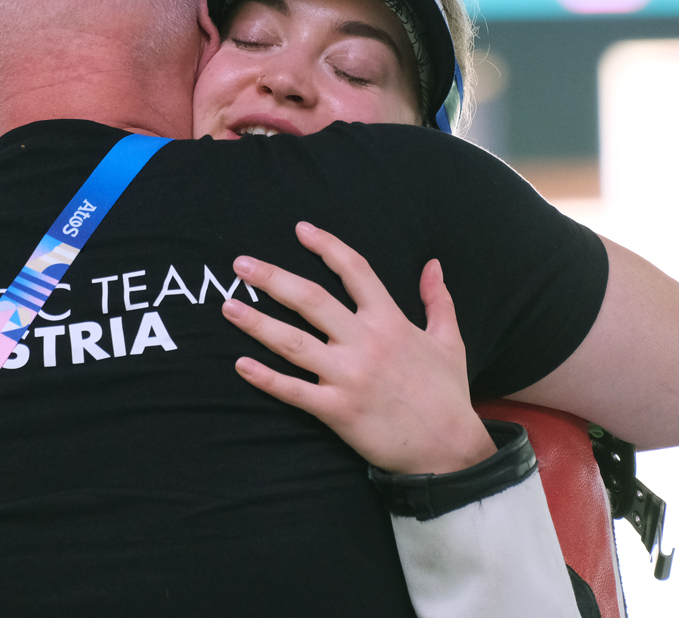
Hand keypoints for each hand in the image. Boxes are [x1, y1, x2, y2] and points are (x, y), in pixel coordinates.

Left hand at [225, 222, 495, 474]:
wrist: (449, 449)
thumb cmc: (447, 394)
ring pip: (293, 343)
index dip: (326, 247)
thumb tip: (433, 265)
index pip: (354, 271)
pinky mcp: (338, 410)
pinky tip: (240, 365)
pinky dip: (265, 379)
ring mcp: (349, 377)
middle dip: (272, 278)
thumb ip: (438, 300)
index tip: (300, 230)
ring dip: (256, 323)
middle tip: (240, 265)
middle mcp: (365, 343)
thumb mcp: (449, 341)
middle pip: (310, 300)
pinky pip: (293, 391)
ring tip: (228, 306)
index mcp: (390, 321)